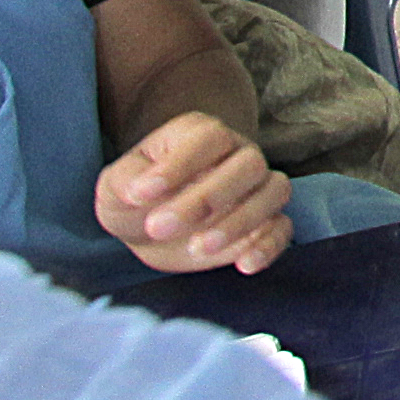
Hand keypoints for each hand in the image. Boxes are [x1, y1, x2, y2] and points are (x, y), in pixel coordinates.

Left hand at [101, 108, 295, 275]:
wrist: (149, 232)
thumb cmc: (134, 200)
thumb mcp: (115, 186)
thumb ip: (124, 180)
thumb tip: (139, 190)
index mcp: (201, 134)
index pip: (208, 137)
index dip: (178, 165)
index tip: (140, 194)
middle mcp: (238, 154)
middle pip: (248, 163)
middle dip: (207, 198)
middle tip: (159, 227)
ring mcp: (257, 189)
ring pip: (274, 191)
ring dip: (240, 221)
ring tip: (197, 248)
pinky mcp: (265, 224)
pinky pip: (284, 228)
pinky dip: (269, 246)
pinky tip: (243, 265)